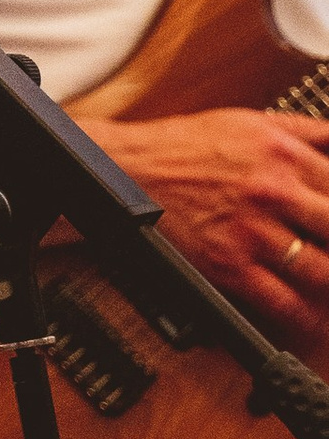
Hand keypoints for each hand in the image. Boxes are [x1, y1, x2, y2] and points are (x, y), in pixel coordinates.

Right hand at [68, 105, 328, 351]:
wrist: (128, 168)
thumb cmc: (184, 145)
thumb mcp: (253, 120)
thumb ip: (308, 132)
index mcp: (284, 154)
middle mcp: (273, 192)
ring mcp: (251, 232)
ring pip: (321, 270)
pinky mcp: (228, 265)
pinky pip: (281, 301)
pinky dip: (306, 316)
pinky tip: (316, 318)